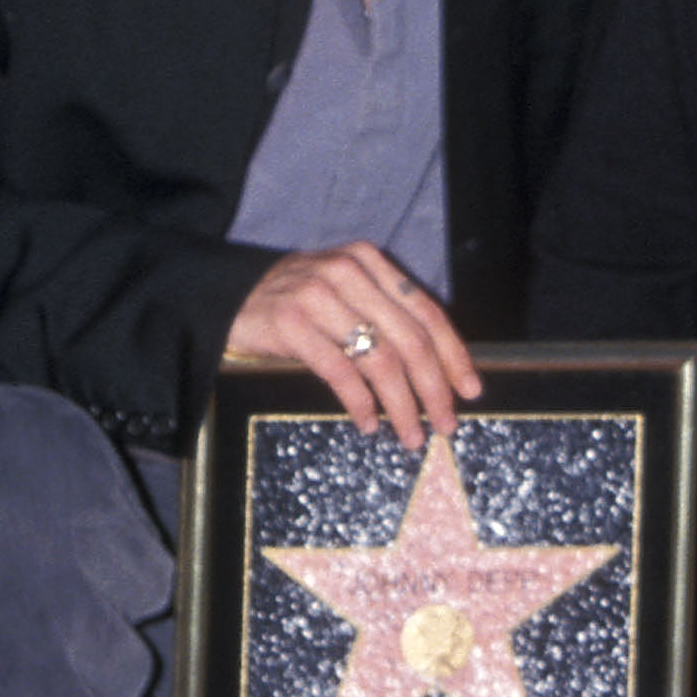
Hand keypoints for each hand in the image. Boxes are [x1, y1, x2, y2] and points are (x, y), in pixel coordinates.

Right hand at [226, 242, 480, 444]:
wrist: (226, 298)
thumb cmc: (296, 303)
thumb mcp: (344, 293)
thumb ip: (384, 315)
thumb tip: (436, 369)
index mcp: (369, 262)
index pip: (426, 311)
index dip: (453, 354)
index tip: (470, 389)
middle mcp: (348, 272)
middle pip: (410, 338)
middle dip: (434, 388)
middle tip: (445, 424)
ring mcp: (318, 295)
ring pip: (379, 358)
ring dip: (401, 405)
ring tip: (410, 435)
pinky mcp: (290, 322)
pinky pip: (340, 371)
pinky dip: (360, 403)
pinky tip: (368, 423)